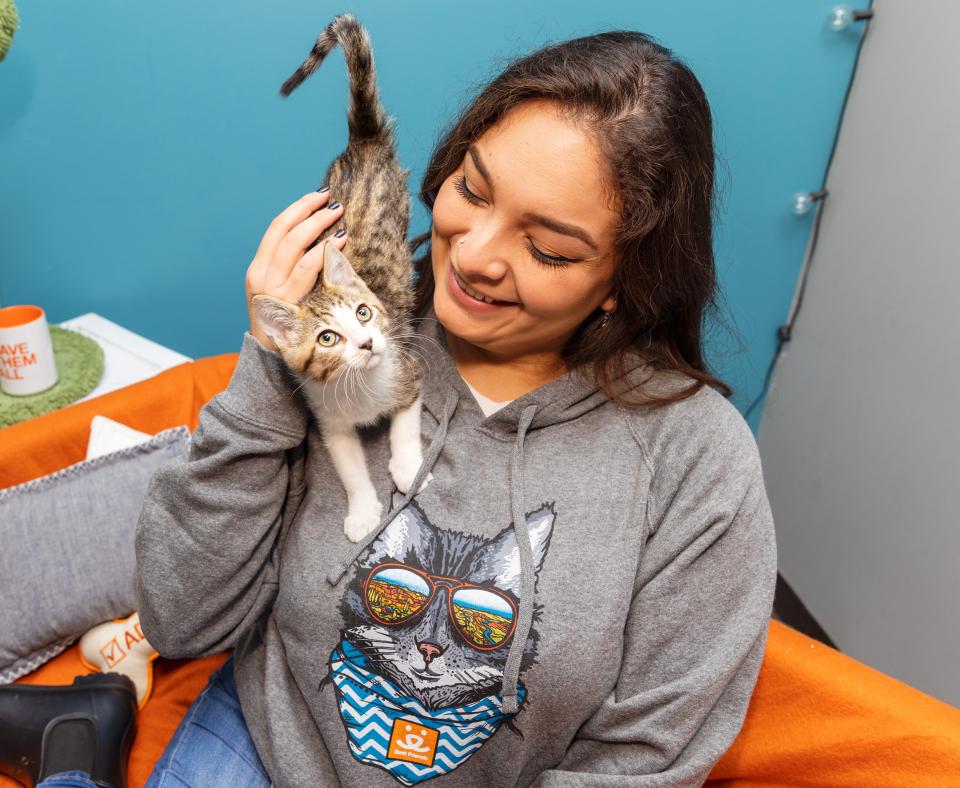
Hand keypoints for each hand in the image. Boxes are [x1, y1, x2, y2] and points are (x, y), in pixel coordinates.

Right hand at [245, 190, 346, 349]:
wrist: (269, 358)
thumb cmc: (282, 324)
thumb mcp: (279, 291)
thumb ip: (290, 268)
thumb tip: (317, 238)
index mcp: (257, 268)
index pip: (277, 228)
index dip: (298, 208)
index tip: (318, 196)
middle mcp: (261, 275)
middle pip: (287, 231)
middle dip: (311, 213)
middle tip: (334, 203)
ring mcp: (274, 288)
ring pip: (296, 246)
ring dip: (319, 227)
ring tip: (338, 218)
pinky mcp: (288, 302)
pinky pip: (307, 270)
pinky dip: (323, 252)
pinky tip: (339, 242)